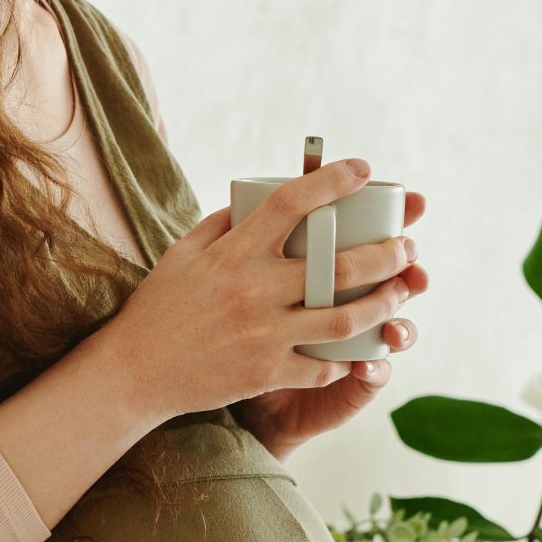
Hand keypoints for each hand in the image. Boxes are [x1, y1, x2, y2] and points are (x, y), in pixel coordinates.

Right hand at [98, 159, 419, 428]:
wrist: (135, 370)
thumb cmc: (160, 306)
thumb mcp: (184, 253)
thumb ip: (224, 223)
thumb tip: (261, 200)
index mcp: (233, 253)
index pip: (291, 203)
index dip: (332, 180)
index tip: (362, 169)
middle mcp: (253, 290)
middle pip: (338, 265)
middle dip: (386, 252)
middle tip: (406, 245)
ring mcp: (263, 334)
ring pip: (346, 318)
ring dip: (385, 302)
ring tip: (403, 290)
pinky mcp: (267, 372)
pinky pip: (325, 365)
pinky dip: (350, 357)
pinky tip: (363, 348)